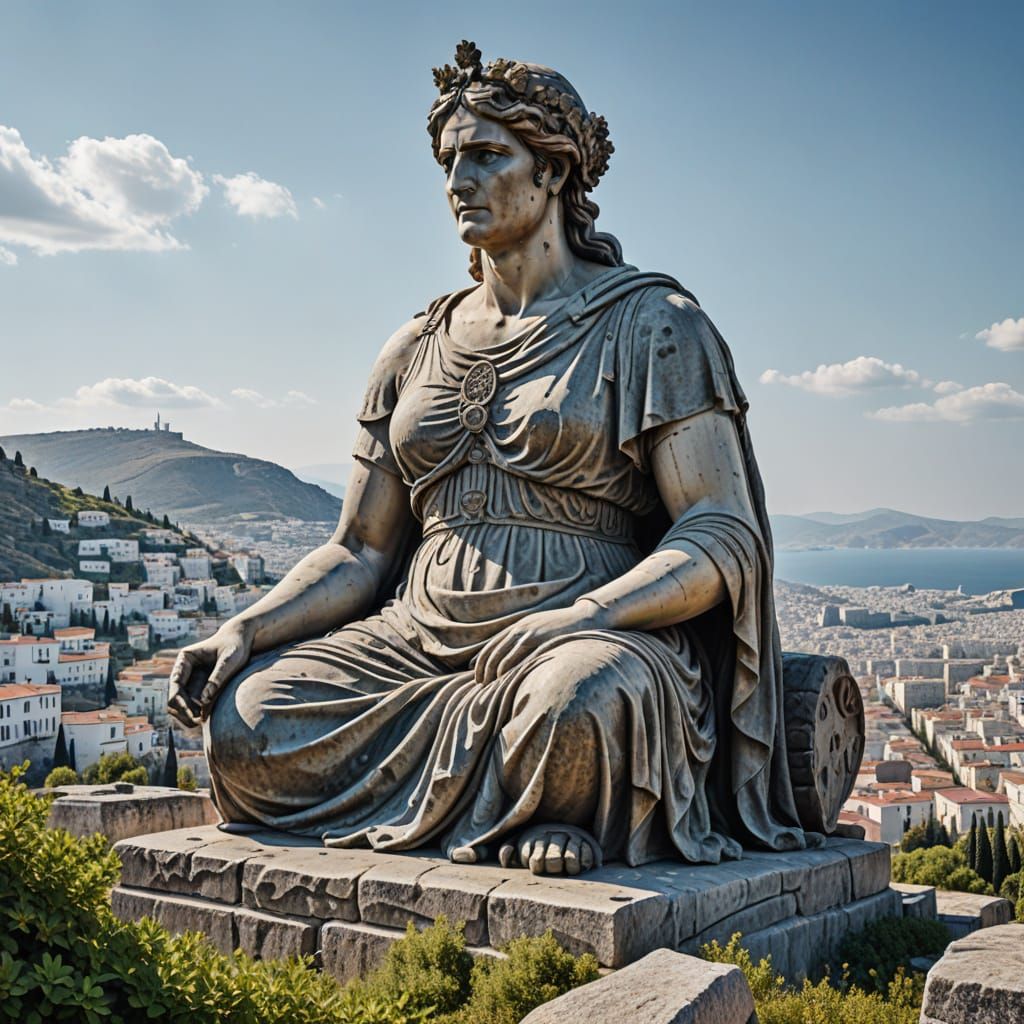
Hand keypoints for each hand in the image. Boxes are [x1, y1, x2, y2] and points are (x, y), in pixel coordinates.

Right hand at [167, 619, 255, 727]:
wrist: (241, 641)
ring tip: (202, 723)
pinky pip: (190, 704)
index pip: (176, 684)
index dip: (181, 701)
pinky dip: (195, 713)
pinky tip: (205, 719)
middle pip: (174, 697)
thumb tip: (203, 700)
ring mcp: (189, 680)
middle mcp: (183, 670)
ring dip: (187, 715)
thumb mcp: (229, 660)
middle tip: (198, 722)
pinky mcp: (198, 687)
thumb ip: (217, 678)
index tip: (194, 714)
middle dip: (183, 711)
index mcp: (185, 659)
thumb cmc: (236, 646)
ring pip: (179, 704)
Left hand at [472, 600, 607, 686]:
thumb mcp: (538, 630)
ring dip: (493, 673)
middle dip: (484, 670)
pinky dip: (508, 670)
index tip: (476, 676)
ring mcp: (528, 634)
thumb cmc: (560, 629)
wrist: (582, 618)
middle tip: (480, 685)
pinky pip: (518, 657)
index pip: (490, 646)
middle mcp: (519, 629)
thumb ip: (523, 641)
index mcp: (517, 627)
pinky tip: (505, 680)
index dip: (480, 662)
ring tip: (490, 686)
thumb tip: (508, 659)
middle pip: (492, 652)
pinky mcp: (538, 640)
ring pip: (502, 657)